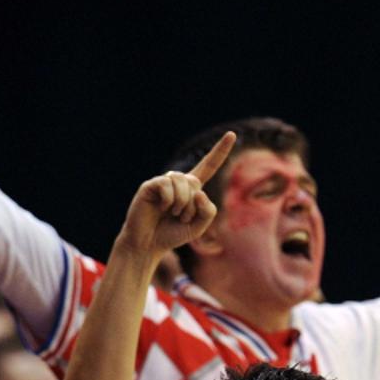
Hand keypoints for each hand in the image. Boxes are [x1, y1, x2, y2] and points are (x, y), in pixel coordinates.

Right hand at [116, 132, 234, 256]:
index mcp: (192, 189)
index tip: (232, 134)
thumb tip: (198, 191)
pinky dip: (167, 200)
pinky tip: (160, 208)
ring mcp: (163, 182)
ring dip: (181, 203)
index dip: (220, 151)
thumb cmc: (172, 235)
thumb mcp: (199, 227)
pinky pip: (166, 185)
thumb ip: (208, 210)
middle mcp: (178, 182)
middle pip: (195, 183)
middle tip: (181, 218)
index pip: (208, 166)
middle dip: (192, 206)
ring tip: (171, 214)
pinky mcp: (150, 186)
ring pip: (182, 182)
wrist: (147, 245)